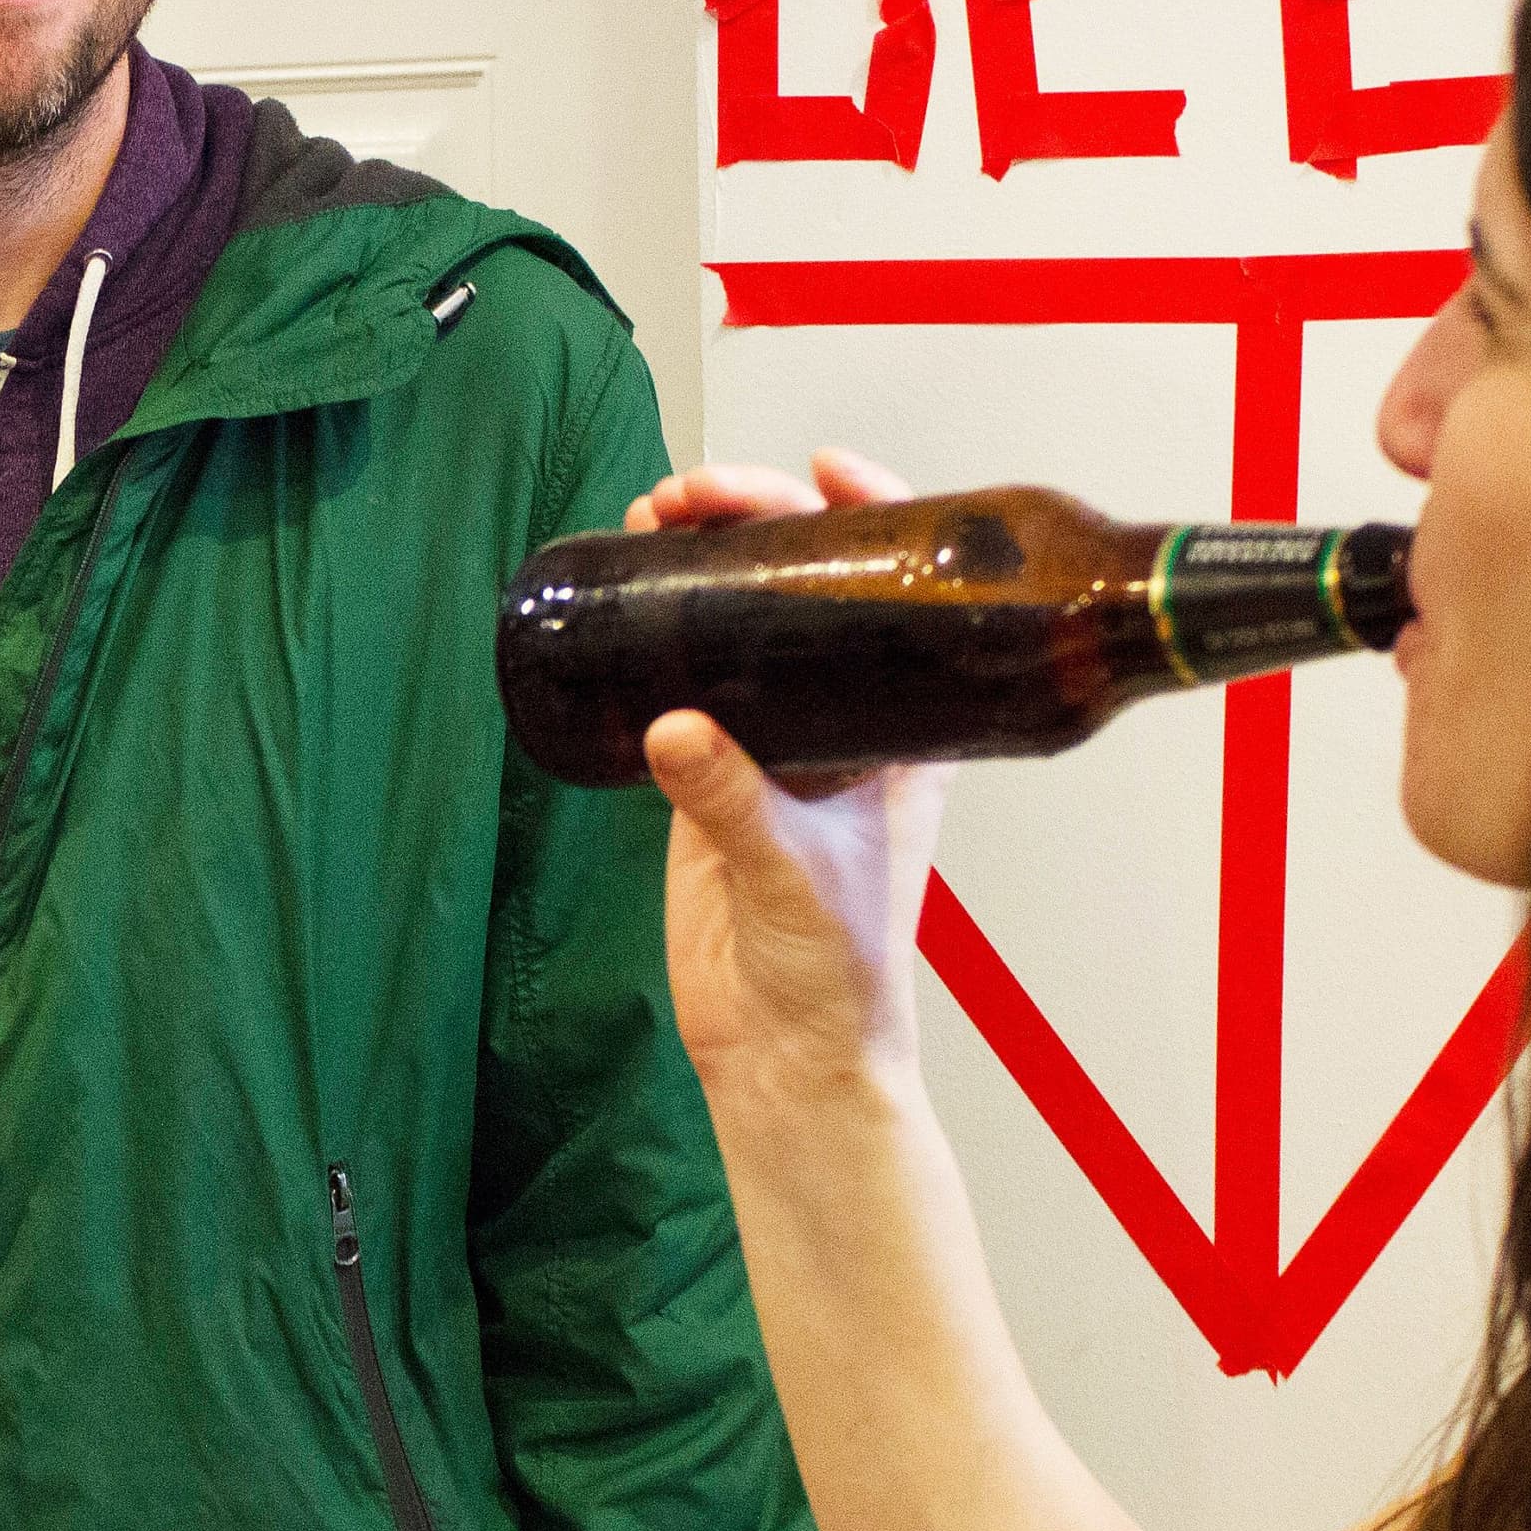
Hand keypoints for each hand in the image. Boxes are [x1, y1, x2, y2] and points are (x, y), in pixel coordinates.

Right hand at [626, 450, 950, 1102]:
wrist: (787, 1057)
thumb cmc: (838, 977)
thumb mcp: (795, 875)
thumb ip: (732, 801)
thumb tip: (670, 727)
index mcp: (905, 730)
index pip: (902, 591)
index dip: (871, 514)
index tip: (823, 473)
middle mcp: (845, 721)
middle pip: (809, 585)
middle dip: (756, 521)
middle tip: (696, 497)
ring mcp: (774, 745)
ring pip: (742, 622)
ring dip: (702, 562)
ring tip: (654, 518)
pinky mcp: (709, 781)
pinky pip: (684, 682)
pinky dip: (657, 633)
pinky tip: (625, 596)